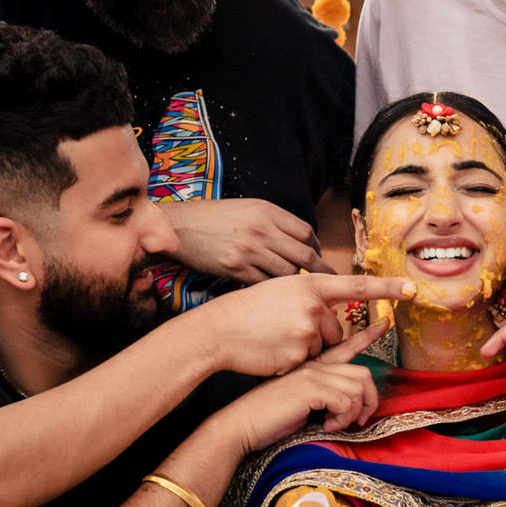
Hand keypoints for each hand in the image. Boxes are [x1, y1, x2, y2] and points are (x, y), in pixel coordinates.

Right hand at [165, 197, 337, 280]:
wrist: (178, 228)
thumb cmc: (212, 219)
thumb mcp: (246, 210)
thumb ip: (273, 223)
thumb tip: (300, 242)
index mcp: (267, 211)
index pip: (307, 232)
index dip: (318, 249)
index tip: (319, 260)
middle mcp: (261, 229)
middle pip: (305, 255)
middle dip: (320, 273)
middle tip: (327, 285)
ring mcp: (249, 250)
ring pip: (288, 273)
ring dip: (296, 285)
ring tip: (298, 293)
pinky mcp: (237, 269)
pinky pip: (266, 285)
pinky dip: (273, 292)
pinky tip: (274, 297)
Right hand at [179, 273, 411, 376]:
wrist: (217, 332)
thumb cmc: (246, 314)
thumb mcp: (280, 292)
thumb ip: (308, 298)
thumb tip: (330, 311)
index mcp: (309, 285)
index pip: (357, 285)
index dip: (387, 287)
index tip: (412, 289)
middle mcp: (312, 304)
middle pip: (337, 330)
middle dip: (320, 338)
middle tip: (286, 333)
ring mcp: (306, 329)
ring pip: (324, 348)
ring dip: (307, 352)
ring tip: (277, 342)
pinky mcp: (299, 354)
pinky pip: (310, 364)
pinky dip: (296, 364)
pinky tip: (274, 355)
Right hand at [211, 323, 386, 454]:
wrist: (239, 423)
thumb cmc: (266, 417)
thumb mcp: (297, 400)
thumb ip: (319, 394)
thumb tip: (345, 403)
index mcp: (310, 363)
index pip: (344, 346)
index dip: (366, 337)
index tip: (382, 326)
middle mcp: (313, 362)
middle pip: (362, 373)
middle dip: (369, 400)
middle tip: (358, 420)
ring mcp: (311, 372)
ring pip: (358, 387)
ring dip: (354, 412)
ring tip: (337, 424)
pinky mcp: (309, 387)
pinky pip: (346, 400)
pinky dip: (342, 418)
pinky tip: (327, 426)